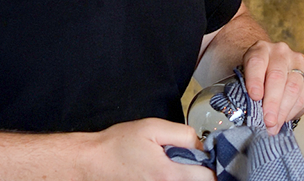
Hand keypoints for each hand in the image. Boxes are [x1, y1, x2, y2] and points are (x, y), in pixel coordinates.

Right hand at [76, 117, 211, 180]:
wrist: (91, 163)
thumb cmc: (117, 146)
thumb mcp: (153, 128)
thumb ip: (184, 135)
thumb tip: (202, 146)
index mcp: (169, 175)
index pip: (210, 177)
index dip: (212, 164)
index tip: (207, 156)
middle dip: (201, 172)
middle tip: (190, 159)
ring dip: (188, 176)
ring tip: (175, 165)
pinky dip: (174, 180)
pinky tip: (165, 172)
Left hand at [242, 40, 303, 133]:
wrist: (273, 65)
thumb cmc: (257, 75)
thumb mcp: (246, 76)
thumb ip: (245, 90)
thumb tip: (247, 114)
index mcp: (261, 49)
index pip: (257, 62)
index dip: (255, 80)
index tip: (255, 97)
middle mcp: (281, 52)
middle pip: (277, 77)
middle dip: (272, 103)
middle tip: (268, 121)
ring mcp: (299, 62)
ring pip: (294, 87)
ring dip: (284, 111)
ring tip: (275, 126)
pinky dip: (295, 110)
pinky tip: (285, 119)